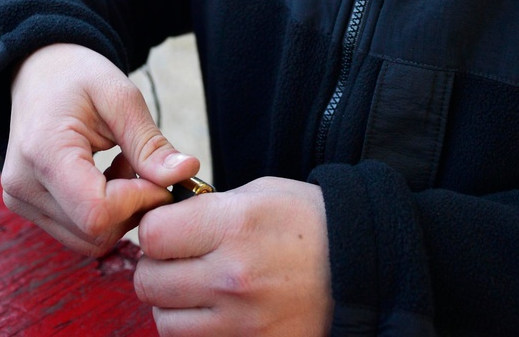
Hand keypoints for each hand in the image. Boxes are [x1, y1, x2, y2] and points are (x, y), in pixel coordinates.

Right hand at [2, 43, 200, 256]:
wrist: (35, 70)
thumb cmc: (76, 75)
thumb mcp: (120, 96)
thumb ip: (150, 143)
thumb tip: (186, 173)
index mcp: (44, 152)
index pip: (98, 212)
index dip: (139, 201)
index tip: (157, 174)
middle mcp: (23, 186)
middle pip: (95, 232)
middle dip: (133, 207)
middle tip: (140, 164)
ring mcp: (21, 200)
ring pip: (89, 240)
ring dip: (119, 213)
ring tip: (122, 166)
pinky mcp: (26, 207)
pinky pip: (77, 232)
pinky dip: (103, 214)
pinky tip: (105, 177)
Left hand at [135, 177, 333, 336]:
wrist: (368, 268)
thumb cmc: (310, 223)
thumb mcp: (256, 195)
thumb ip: (204, 210)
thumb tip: (162, 223)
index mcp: (232, 227)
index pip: (151, 234)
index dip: (154, 229)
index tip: (168, 227)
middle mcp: (233, 278)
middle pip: (149, 281)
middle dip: (156, 267)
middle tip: (177, 258)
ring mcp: (243, 322)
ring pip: (165, 321)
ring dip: (171, 304)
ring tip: (195, 287)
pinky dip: (195, 329)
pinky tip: (212, 310)